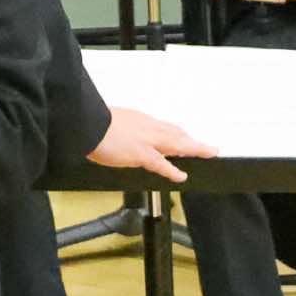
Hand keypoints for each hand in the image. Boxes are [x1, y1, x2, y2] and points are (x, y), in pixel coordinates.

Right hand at [87, 106, 216, 180]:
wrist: (87, 123)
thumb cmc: (94, 122)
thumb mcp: (112, 120)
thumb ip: (121, 129)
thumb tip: (120, 135)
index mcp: (140, 120)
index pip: (164, 127)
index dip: (178, 134)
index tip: (185, 137)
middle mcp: (147, 127)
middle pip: (176, 132)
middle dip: (192, 140)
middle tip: (206, 147)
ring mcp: (146, 140)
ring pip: (177, 143)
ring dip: (194, 147)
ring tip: (208, 152)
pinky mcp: (141, 153)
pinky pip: (161, 163)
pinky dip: (172, 170)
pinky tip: (181, 176)